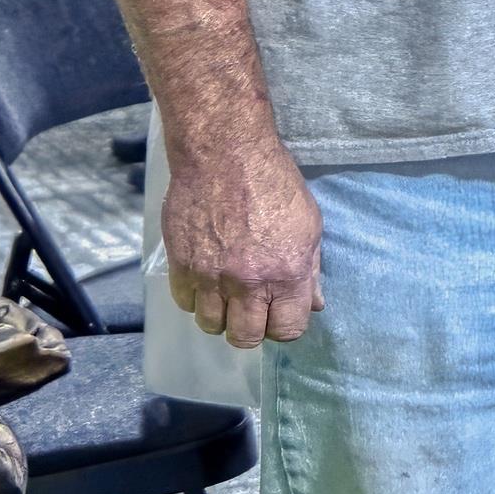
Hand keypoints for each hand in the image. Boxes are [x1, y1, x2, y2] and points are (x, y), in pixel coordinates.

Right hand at [161, 141, 322, 347]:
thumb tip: (314, 305)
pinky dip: (195, 299)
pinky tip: (206, 282)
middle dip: (253, 329)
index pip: (287, 329)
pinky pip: (185, 303)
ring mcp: (210, 276)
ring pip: (211, 325)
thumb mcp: (309, 225)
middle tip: (253, 311)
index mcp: (287, 273)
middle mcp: (248, 282)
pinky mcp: (180, 265)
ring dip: (221, 316)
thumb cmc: (275, 185)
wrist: (224, 157)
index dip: (286, 326)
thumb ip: (310, 270)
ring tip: (228, 296)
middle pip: (246, 337)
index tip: (281, 315)